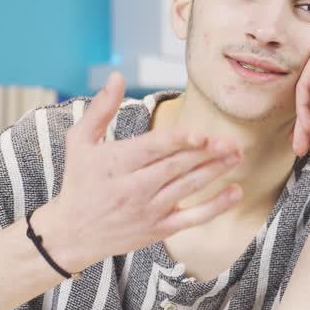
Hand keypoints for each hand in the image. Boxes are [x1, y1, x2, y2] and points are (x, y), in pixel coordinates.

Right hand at [31, 72, 242, 273]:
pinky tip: (235, 191)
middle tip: (232, 141)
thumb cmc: (78, 182)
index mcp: (116, 163)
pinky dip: (216, 206)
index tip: (202, 134)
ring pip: (188, 187)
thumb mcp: (79, 142)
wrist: (73, 233)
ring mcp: (149, 210)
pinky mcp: (159, 229)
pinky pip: (193, 218)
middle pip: (177, 166)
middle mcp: (134, 187)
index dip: (180, 141)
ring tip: (237, 156)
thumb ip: (101, 109)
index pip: (154, 148)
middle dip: (207, 153)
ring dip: (216, 171)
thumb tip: (117, 76)